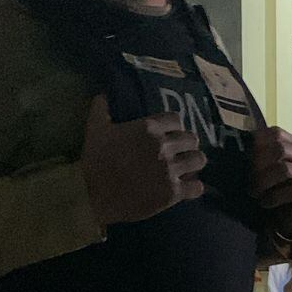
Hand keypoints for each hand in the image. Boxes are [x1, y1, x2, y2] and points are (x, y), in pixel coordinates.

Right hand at [82, 95, 206, 225]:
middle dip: (186, 145)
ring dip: (194, 163)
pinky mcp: (172, 193)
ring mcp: (170, 170)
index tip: (170, 135)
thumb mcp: (94, 130)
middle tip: (180, 153)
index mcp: (148, 128)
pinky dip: (194, 187)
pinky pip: (197, 187)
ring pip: (199, 160)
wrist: (93, 195)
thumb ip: (101, 110)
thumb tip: (101, 96)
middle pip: (191, 139)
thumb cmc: (94, 161)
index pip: (176, 119)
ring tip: (187, 169)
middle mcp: (163, 146)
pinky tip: (187, 188)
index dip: (175, 127)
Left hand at [247, 126, 291, 236]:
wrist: (288, 215)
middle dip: (259, 164)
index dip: (258, 144)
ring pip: (285, 170)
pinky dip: (274, 197)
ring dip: (264, 182)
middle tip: (248, 179)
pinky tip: (265, 203)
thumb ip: (255, 154)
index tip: (245, 158)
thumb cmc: (273, 188)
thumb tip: (239, 143)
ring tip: (254, 193)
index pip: (276, 134)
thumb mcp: (262, 169)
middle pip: (280, 149)